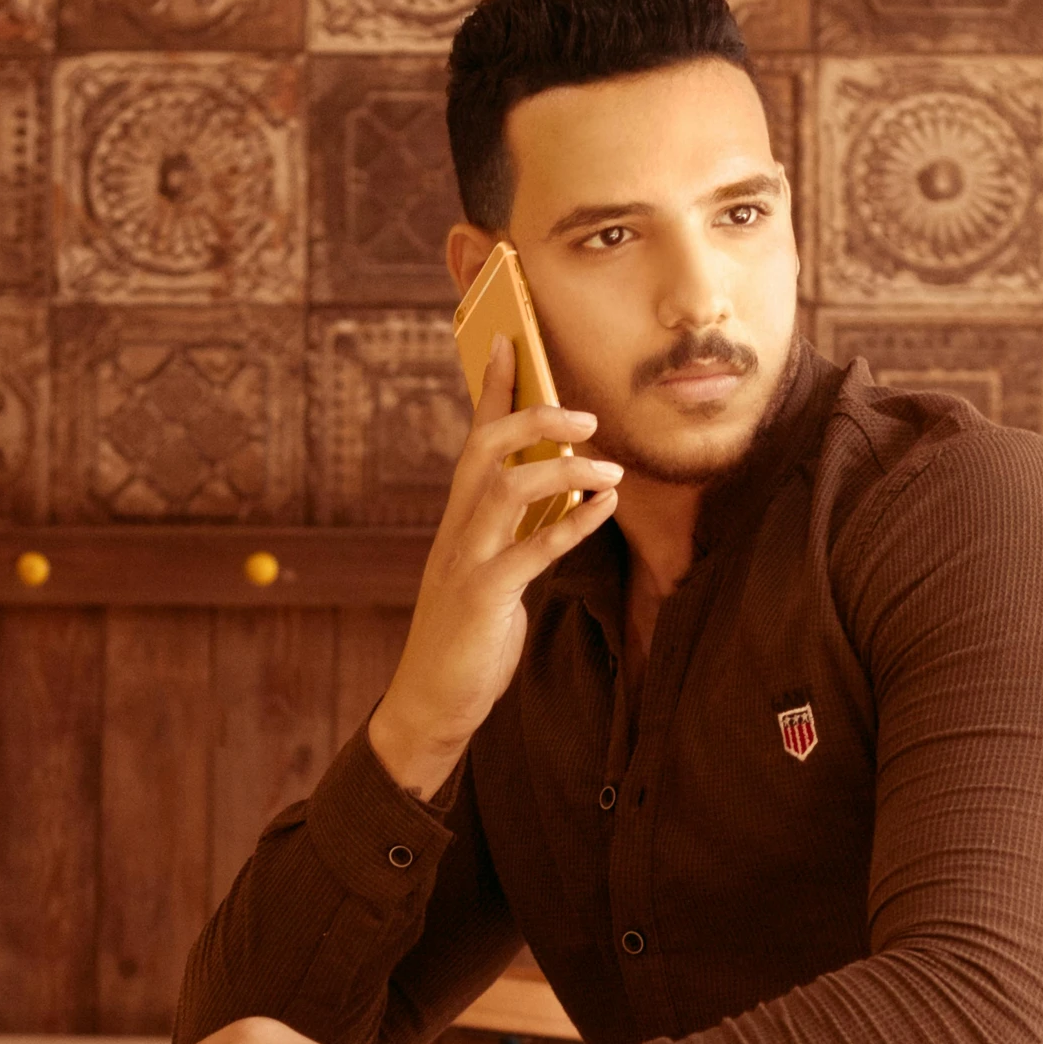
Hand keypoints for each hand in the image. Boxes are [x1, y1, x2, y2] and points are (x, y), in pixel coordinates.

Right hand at [369, 334, 621, 797]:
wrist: (431, 703)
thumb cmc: (468, 638)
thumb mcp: (492, 575)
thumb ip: (515, 536)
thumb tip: (558, 501)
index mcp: (458, 520)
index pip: (474, 440)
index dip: (492, 389)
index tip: (510, 340)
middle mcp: (457, 530)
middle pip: (485, 448)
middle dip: (534, 418)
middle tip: (585, 413)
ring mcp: (466, 561)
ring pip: (506, 489)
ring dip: (563, 470)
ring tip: (611, 467)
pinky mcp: (483, 597)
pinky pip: (531, 550)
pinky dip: (572, 525)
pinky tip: (605, 508)